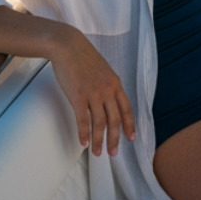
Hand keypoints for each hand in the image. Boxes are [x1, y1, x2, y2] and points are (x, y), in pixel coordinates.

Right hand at [50, 28, 135, 156]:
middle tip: (114, 154)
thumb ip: (108, 85)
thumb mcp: (103, 70)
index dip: (129, 125)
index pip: (127, 109)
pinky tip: (83, 143)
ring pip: (99, 123)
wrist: (68, 46)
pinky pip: (83, 119)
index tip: (132, 139)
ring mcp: (93, 93)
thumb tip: (109, 100)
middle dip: (115, 139)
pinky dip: (84, 133)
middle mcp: (107, 90)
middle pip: (115, 120)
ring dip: (98, 140)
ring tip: (97, 153)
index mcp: (115, 84)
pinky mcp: (78, 96)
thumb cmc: (83, 58)